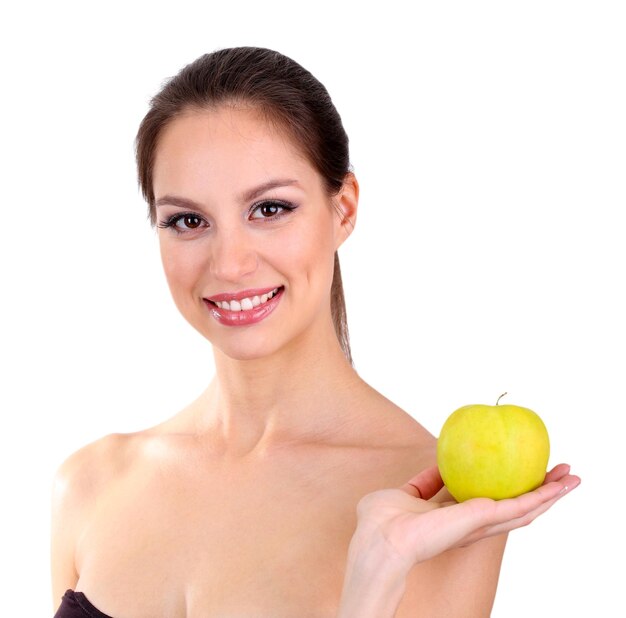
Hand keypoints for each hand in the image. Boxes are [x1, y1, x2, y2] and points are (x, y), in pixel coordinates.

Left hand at [350, 463, 579, 570]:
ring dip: (550, 494)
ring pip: (525, 510)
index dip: (508, 490)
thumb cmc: (381, 522)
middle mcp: (472, 524)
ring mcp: (479, 524)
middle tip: (561, 473)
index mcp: (455, 519)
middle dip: (539, 492)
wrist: (381, 539)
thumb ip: (421, 483)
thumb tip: (436, 466)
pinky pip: (520, 506)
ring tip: (571, 478)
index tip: (523, 472)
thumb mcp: (403, 494)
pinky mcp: (482, 518)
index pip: (490, 504)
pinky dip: (542, 495)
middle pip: (515, 508)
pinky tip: (558, 485)